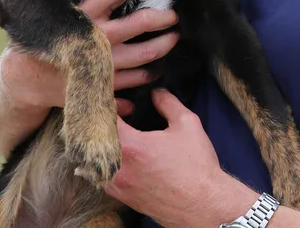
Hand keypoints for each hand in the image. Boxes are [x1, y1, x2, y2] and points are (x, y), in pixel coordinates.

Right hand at [0, 0, 179, 116]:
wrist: (27, 78)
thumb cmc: (54, 37)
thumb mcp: (69, 13)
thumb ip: (97, 2)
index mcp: (85, 12)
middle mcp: (96, 35)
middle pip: (142, 21)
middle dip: (165, 17)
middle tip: (174, 15)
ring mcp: (102, 62)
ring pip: (146, 52)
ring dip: (165, 45)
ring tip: (173, 38)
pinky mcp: (104, 86)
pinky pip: (137, 79)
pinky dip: (150, 73)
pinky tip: (155, 67)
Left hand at [105, 89, 256, 227]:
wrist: (202, 205)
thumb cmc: (196, 168)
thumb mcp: (187, 124)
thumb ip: (168, 103)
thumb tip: (157, 93)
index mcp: (131, 147)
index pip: (106, 117)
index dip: (115, 105)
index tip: (127, 105)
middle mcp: (118, 168)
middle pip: (96, 137)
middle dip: (110, 122)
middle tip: (128, 117)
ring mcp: (117, 185)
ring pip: (98, 157)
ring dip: (108, 142)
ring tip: (128, 135)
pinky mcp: (121, 197)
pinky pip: (105, 174)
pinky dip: (111, 160)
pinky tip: (130, 156)